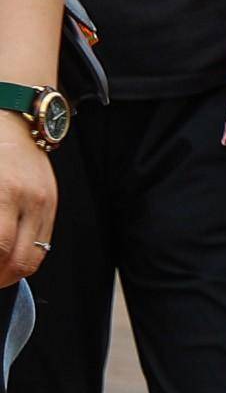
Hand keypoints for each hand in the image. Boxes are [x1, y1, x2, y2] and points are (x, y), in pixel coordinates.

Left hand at [0, 117, 52, 290]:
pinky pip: (43, 242)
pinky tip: (7, 256)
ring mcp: (46, 201)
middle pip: (20, 261)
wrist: (12, 119)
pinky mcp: (53, 201)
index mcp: (4, 192)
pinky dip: (24, 256)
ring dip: (12, 273)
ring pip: (35, 257)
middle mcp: (30, 200)